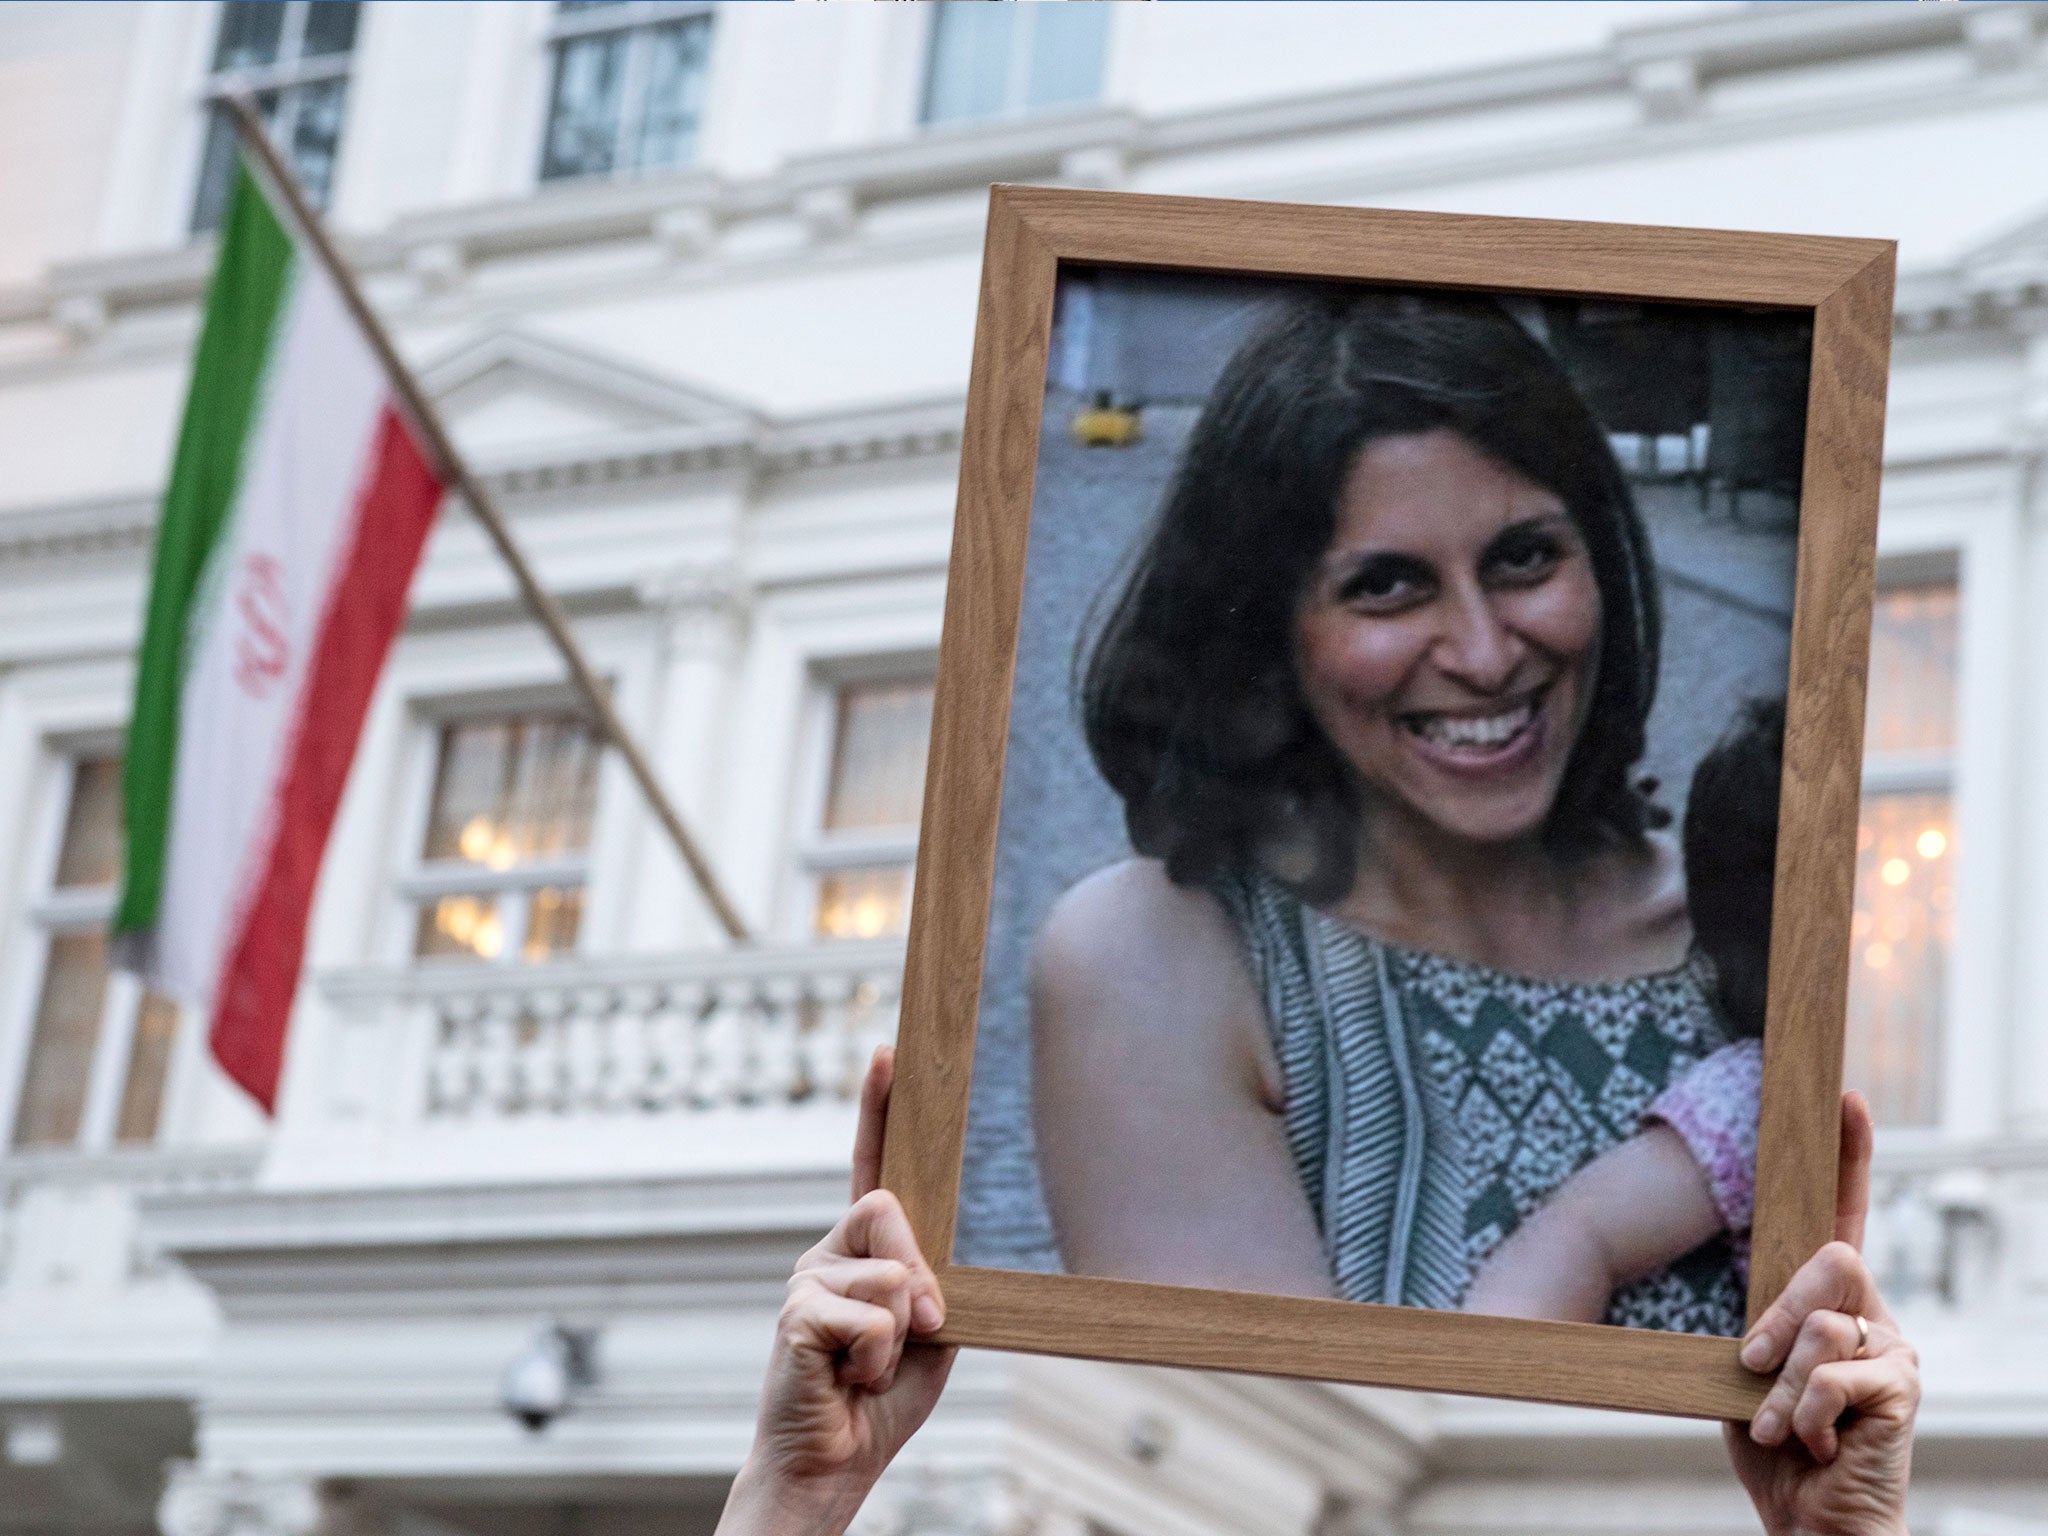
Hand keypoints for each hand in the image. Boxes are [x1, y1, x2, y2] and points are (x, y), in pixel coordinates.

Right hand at [717, 1047, 955, 1535]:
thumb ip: (933, 1285)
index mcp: (863, 1250)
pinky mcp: (795, 1315)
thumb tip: (920, 1273)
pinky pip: (872, 1318)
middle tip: (921, 1330)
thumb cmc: (881, 1399)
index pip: (871, 1164)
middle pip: (891, 1209)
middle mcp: (828, 1253)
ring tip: (869, 1368)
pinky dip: (878, 1359)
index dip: (877, 1108)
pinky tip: (848, 1379)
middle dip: (921, 1275)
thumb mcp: (930, 1332)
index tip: (887, 1052)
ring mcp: (806, 1279)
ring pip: (890, 1274)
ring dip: (902, 1336)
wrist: (832, 1463)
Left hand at [1725, 1092, 1918, 1535]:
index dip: (1848, 1156)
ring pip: (1823, 1324)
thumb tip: (1744, 1312)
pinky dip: (1802, 1414)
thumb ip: (1758, 1328)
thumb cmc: (1777, 1447)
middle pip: (1828, 1261)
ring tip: (1778, 1425)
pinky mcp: (1903, 1387)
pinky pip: (1833, 1374)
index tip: (1843, 1097)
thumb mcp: (1749, 1374)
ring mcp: (1895, 1348)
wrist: (1814, 1521)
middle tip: (1753, 1365)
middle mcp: (1874, 1314)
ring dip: (1782, 1383)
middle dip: (1778, 1314)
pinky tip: (1815, 1444)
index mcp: (1833, 1302)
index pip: (1842, 1214)